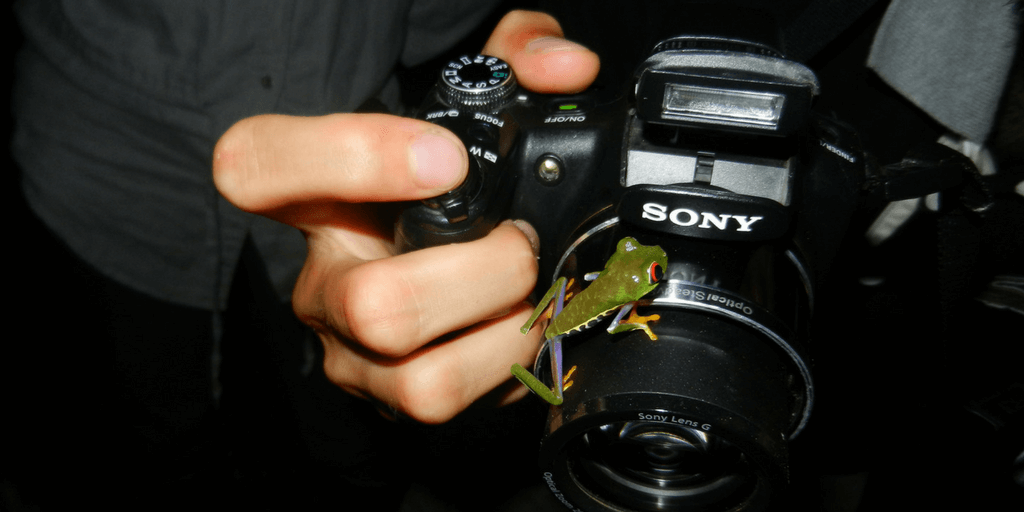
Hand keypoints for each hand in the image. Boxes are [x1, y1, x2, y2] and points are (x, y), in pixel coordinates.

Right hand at [213, 10, 598, 422]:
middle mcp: (321, 277)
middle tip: (519, 244)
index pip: (258, 164)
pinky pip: (450, 399)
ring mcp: (350, 348)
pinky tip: (524, 326)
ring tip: (530, 292)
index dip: (349, 158)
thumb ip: (517, 54)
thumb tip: (567, 68)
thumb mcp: (479, 100)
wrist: (451, 272)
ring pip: (417, 373)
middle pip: (373, 304)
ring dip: (506, 330)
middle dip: (482, 275)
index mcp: (315, 191)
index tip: (447, 158)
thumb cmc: (452, 180)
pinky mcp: (389, 397)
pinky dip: (512, 363)